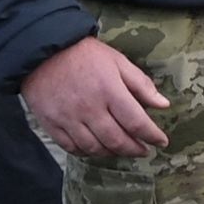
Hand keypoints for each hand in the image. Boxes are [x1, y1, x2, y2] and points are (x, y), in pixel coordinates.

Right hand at [21, 35, 169, 156]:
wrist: (41, 50)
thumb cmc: (84, 54)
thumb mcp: (117, 61)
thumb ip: (140, 84)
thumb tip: (163, 104)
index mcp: (109, 90)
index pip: (136, 123)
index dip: (152, 136)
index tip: (161, 142)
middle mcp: (89, 108)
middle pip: (117, 141)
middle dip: (135, 149)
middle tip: (143, 150)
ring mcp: (68, 118)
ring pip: (95, 148)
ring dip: (112, 153)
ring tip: (121, 149)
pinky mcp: (52, 124)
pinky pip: (72, 148)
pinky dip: (87, 152)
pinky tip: (96, 148)